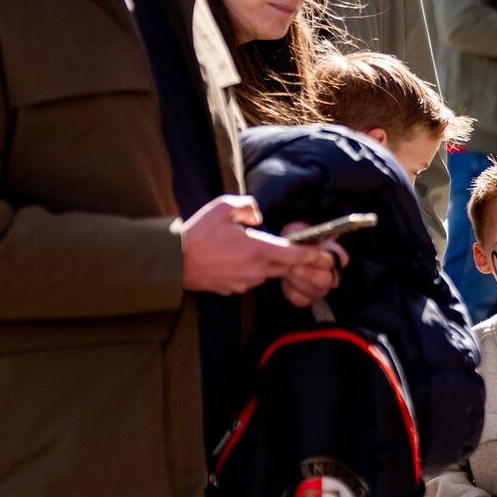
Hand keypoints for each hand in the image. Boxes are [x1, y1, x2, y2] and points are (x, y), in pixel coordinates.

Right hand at [180, 195, 312, 294]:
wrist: (174, 261)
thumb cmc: (199, 233)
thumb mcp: (223, 207)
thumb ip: (248, 207)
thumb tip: (258, 217)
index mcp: (258, 250)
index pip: (295, 255)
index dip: (312, 254)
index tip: (322, 253)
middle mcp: (256, 270)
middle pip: (284, 267)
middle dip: (288, 258)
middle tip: (287, 246)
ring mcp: (244, 283)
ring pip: (266, 274)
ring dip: (266, 263)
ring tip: (248, 248)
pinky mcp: (232, 289)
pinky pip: (249, 280)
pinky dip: (248, 270)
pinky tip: (233, 259)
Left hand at [277, 221, 346, 307]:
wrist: (283, 248)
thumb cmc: (295, 238)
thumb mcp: (300, 232)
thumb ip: (308, 238)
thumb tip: (313, 248)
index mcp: (335, 254)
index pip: (341, 260)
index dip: (326, 260)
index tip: (312, 255)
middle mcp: (332, 273)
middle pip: (328, 281)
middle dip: (309, 274)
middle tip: (293, 266)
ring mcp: (320, 287)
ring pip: (316, 292)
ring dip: (298, 282)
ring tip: (286, 271)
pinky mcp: (307, 297)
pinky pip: (303, 301)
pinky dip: (292, 292)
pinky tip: (285, 282)